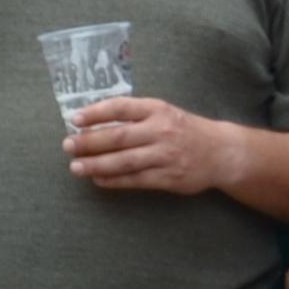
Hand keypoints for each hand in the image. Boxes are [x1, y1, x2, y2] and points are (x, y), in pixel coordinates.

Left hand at [67, 97, 245, 195]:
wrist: (221, 152)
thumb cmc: (185, 130)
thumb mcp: (165, 113)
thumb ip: (136, 116)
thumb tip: (95, 123)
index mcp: (158, 110)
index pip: (121, 108)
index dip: (96, 113)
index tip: (76, 119)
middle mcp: (161, 131)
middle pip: (118, 137)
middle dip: (89, 142)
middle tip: (68, 146)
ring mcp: (166, 156)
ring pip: (124, 161)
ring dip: (96, 165)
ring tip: (76, 167)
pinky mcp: (169, 178)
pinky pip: (135, 180)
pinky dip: (114, 180)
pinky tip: (98, 179)